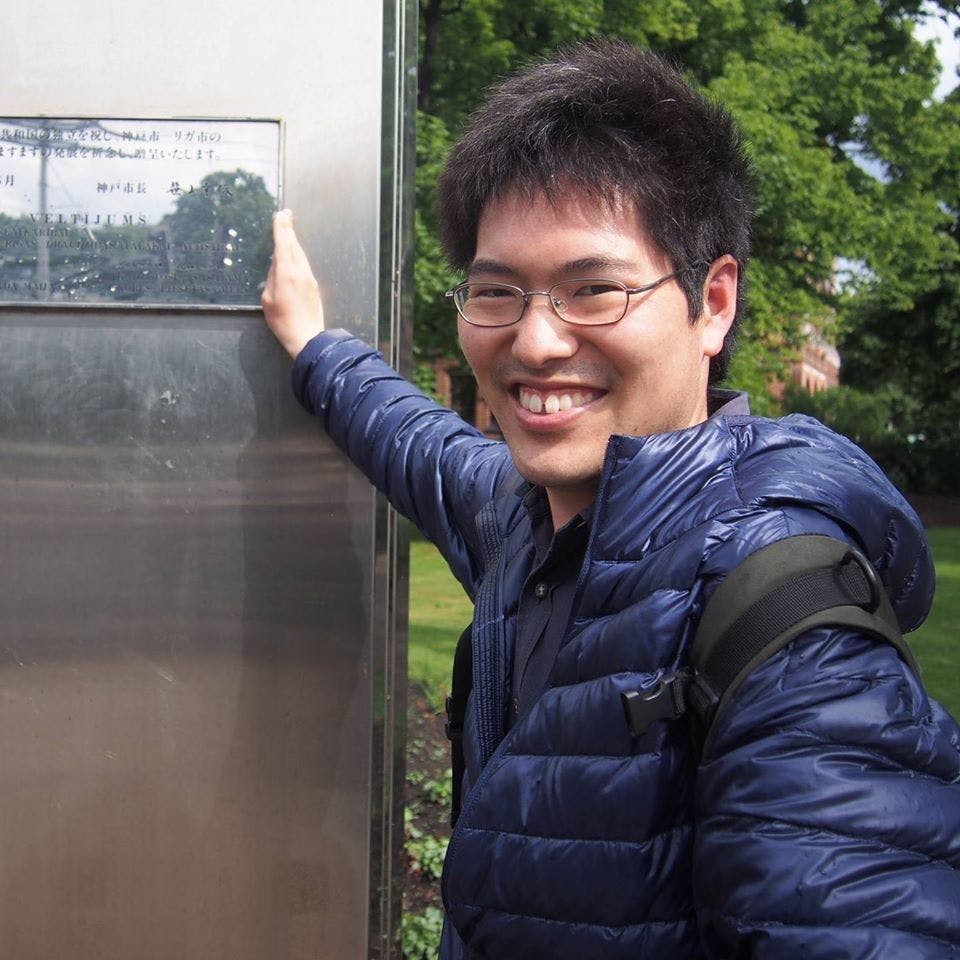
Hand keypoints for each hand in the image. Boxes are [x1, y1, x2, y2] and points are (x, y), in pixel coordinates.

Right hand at [261, 209, 324, 358]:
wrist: (307, 336)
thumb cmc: (282, 321)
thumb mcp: (268, 299)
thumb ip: (271, 278)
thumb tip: (276, 264)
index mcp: (286, 273)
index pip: (283, 245)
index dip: (281, 228)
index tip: (280, 215)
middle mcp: (300, 272)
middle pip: (294, 245)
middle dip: (289, 229)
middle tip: (286, 214)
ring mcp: (309, 278)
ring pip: (301, 254)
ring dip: (294, 240)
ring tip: (289, 229)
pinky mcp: (314, 286)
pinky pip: (304, 264)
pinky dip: (298, 253)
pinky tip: (294, 252)